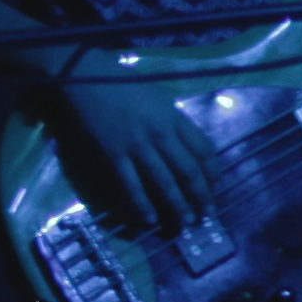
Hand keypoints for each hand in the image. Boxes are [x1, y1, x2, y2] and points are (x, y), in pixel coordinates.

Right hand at [50, 77, 217, 231]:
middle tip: (209, 214)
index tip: (217, 186)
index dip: (214, 171)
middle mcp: (162, 134)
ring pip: (164, 182)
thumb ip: (174, 122)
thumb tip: (187, 145)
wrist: (85, 78)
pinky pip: (131, 185)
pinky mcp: (113, 155)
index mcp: (175, 117)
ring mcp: (137, 146)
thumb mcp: (159, 98)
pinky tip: (150, 219)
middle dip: (201, 195)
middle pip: (189, 170)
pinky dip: (142, 204)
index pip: (204, 149)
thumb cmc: (122, 84)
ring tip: (187, 222)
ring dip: (177, 205)